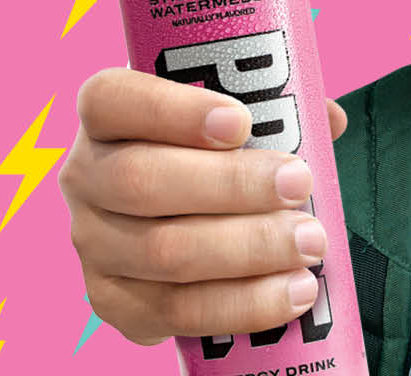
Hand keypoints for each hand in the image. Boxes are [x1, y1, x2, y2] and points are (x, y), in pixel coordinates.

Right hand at [59, 67, 348, 345]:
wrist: (180, 222)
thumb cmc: (212, 155)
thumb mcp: (233, 120)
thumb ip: (277, 108)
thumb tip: (327, 119)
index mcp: (104, 116)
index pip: (114, 100)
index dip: (173, 110)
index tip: (241, 122)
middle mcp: (84, 177)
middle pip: (143, 181)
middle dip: (232, 185)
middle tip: (300, 183)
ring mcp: (92, 244)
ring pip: (164, 252)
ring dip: (248, 249)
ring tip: (310, 243)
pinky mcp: (113, 303)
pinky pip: (177, 311)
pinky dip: (243, 304)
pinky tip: (292, 291)